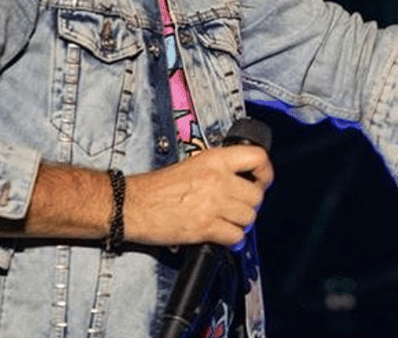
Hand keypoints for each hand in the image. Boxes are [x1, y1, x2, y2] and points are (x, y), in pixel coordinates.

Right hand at [124, 145, 273, 248]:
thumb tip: (242, 181)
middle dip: (250, 204)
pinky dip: (232, 240)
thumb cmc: (158, 187)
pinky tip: (224, 236)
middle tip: (240, 207)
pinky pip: (235, 236)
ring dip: (241, 223)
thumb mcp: (193, 164)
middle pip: (256, 195)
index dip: (265, 172)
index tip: (262, 181)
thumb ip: (219, 169)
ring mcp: (213, 204)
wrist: (132, 204)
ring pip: (249, 217)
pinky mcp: (205, 227)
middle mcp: (218, 179)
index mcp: (215, 159)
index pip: (258, 157)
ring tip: (229, 222)